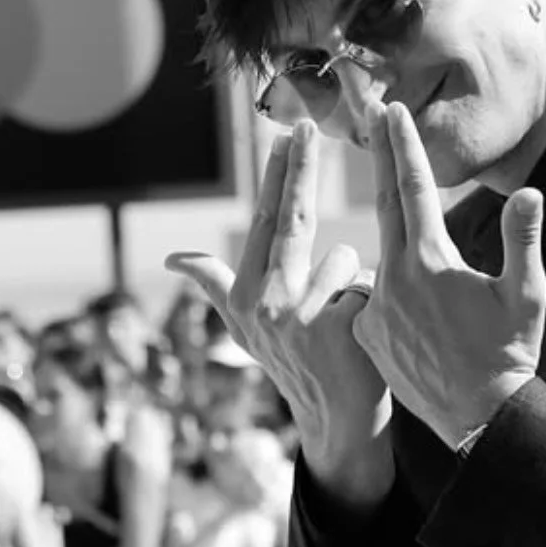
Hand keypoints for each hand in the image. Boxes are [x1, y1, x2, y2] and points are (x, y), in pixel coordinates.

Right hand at [166, 125, 390, 499]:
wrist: (335, 421)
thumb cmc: (295, 364)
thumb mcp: (244, 328)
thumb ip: (213, 285)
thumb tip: (171, 258)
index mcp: (245, 295)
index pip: (262, 221)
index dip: (275, 176)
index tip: (284, 135)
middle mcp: (265, 304)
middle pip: (291, 220)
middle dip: (299, 168)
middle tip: (308, 125)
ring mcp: (300, 316)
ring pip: (343, 260)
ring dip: (353, 283)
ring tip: (345, 323)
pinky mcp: (338, 327)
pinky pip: (367, 285)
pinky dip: (374, 301)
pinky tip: (365, 334)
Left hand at [351, 102, 545, 449]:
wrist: (480, 417)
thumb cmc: (510, 352)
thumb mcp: (527, 293)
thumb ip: (523, 239)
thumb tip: (528, 191)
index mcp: (430, 259)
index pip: (412, 187)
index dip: (400, 145)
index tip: (388, 110)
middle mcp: (393, 277)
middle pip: (382, 205)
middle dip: (380, 160)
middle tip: (369, 118)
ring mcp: (374, 306)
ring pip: (383, 258)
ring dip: (400, 249)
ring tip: (436, 288)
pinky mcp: (365, 332)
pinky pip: (374, 298)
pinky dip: (394, 296)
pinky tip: (425, 326)